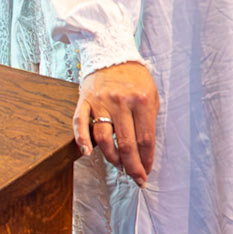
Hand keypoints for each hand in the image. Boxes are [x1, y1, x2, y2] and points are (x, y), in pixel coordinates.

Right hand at [74, 61, 158, 186]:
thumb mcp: (151, 95)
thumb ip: (149, 120)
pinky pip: (80, 123)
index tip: (146, 173)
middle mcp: (121, 102)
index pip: (145, 139)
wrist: (112, 54)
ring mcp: (101, 101)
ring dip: (111, 157)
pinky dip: (82, 140)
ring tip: (118, 165)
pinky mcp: (85, 100)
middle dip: (132, 166)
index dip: (146, 160)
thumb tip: (145, 151)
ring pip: (103, 138)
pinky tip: (87, 153)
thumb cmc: (135, 78)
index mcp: (142, 101)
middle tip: (135, 178)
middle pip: (126, 143)